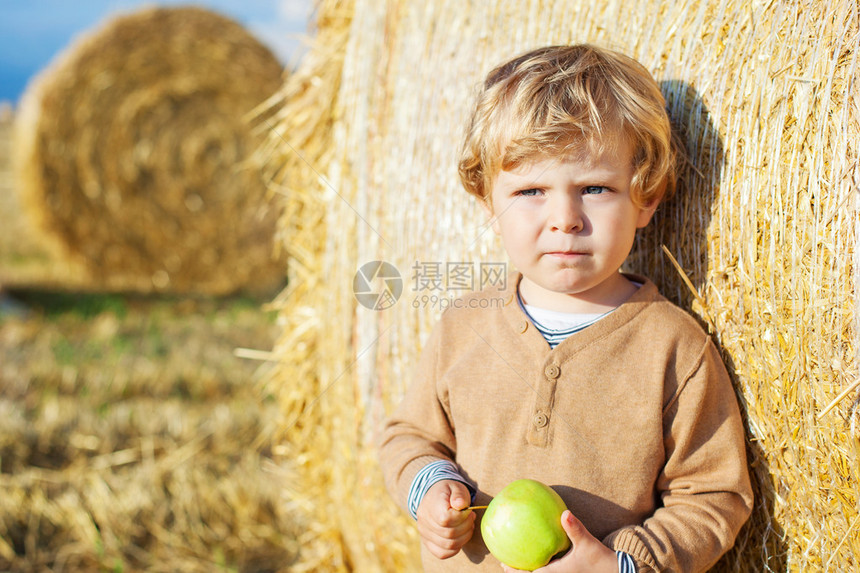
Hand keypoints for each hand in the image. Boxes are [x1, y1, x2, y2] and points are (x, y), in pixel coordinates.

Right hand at [415, 479, 475, 558]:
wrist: (435, 495)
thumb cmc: (448, 492)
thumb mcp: (456, 487)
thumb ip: (459, 495)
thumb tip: (461, 505)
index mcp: (431, 506)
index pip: (448, 520)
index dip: (463, 517)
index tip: (469, 511)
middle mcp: (424, 522)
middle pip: (450, 534)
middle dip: (466, 527)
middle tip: (470, 518)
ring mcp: (424, 534)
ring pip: (448, 545)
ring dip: (463, 538)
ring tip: (466, 526)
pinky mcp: (427, 542)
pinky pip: (442, 553)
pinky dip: (454, 549)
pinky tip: (459, 537)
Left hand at [501, 511, 616, 572]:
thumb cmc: (601, 560)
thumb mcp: (587, 543)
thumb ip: (575, 528)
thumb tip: (565, 513)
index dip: (514, 571)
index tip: (502, 563)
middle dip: (517, 572)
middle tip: (504, 562)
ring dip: (528, 571)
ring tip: (517, 562)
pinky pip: (549, 572)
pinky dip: (540, 568)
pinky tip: (540, 558)